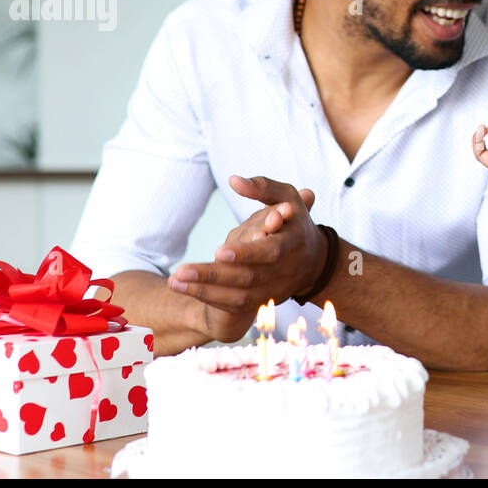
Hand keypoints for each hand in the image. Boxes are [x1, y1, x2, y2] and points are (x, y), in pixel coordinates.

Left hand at [169, 175, 326, 340]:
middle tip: (182, 271)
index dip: (246, 254)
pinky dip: (209, 299)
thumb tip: (234, 181)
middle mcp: (286, 270)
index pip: (271, 251)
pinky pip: (235, 306)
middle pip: (249, 277)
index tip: (218, 252)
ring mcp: (274, 289)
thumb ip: (263, 187)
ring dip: (205, 291)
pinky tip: (184, 289)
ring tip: (174, 282)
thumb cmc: (294, 221)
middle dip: (214, 276)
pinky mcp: (263, 301)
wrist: (313, 260)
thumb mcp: (287, 197)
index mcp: (294, 242)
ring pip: (240, 297)